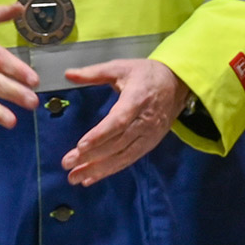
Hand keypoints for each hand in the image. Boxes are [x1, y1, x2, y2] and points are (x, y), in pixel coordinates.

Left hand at [58, 59, 193, 184]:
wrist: (177, 84)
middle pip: (118, 142)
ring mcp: (149, 135)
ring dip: (97, 169)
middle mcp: (145, 120)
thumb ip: (94, 73)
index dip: (100, 135)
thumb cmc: (146, 74)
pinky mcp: (149, 144)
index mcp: (138, 98)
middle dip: (91, 156)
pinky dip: (109, 170)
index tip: (81, 146)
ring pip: (122, 156)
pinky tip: (91, 177)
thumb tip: (68, 74)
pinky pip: (128, 160)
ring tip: (74, 177)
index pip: (119, 121)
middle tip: (67, 163)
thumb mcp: (121, 67)